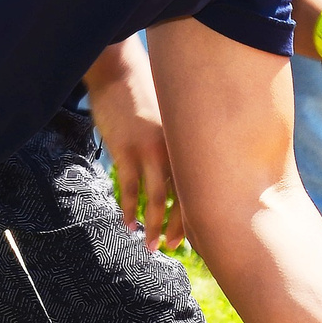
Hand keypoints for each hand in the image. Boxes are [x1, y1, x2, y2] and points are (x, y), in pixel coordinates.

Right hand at [86, 39, 179, 250]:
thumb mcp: (171, 119)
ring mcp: (150, 150)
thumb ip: (179, 143)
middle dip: (178, 226)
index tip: (198, 234)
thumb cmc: (145, 98)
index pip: (202, 185)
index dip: (200, 212)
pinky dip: (129, 209)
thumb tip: (189, 169)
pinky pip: (130, 187)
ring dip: (152, 225)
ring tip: (150, 246)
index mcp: (189, 142)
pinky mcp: (126, 150)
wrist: (119, 74)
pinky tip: (128, 223)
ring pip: (156, 198)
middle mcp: (175, 149)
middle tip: (173, 247)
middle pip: (184, 196)